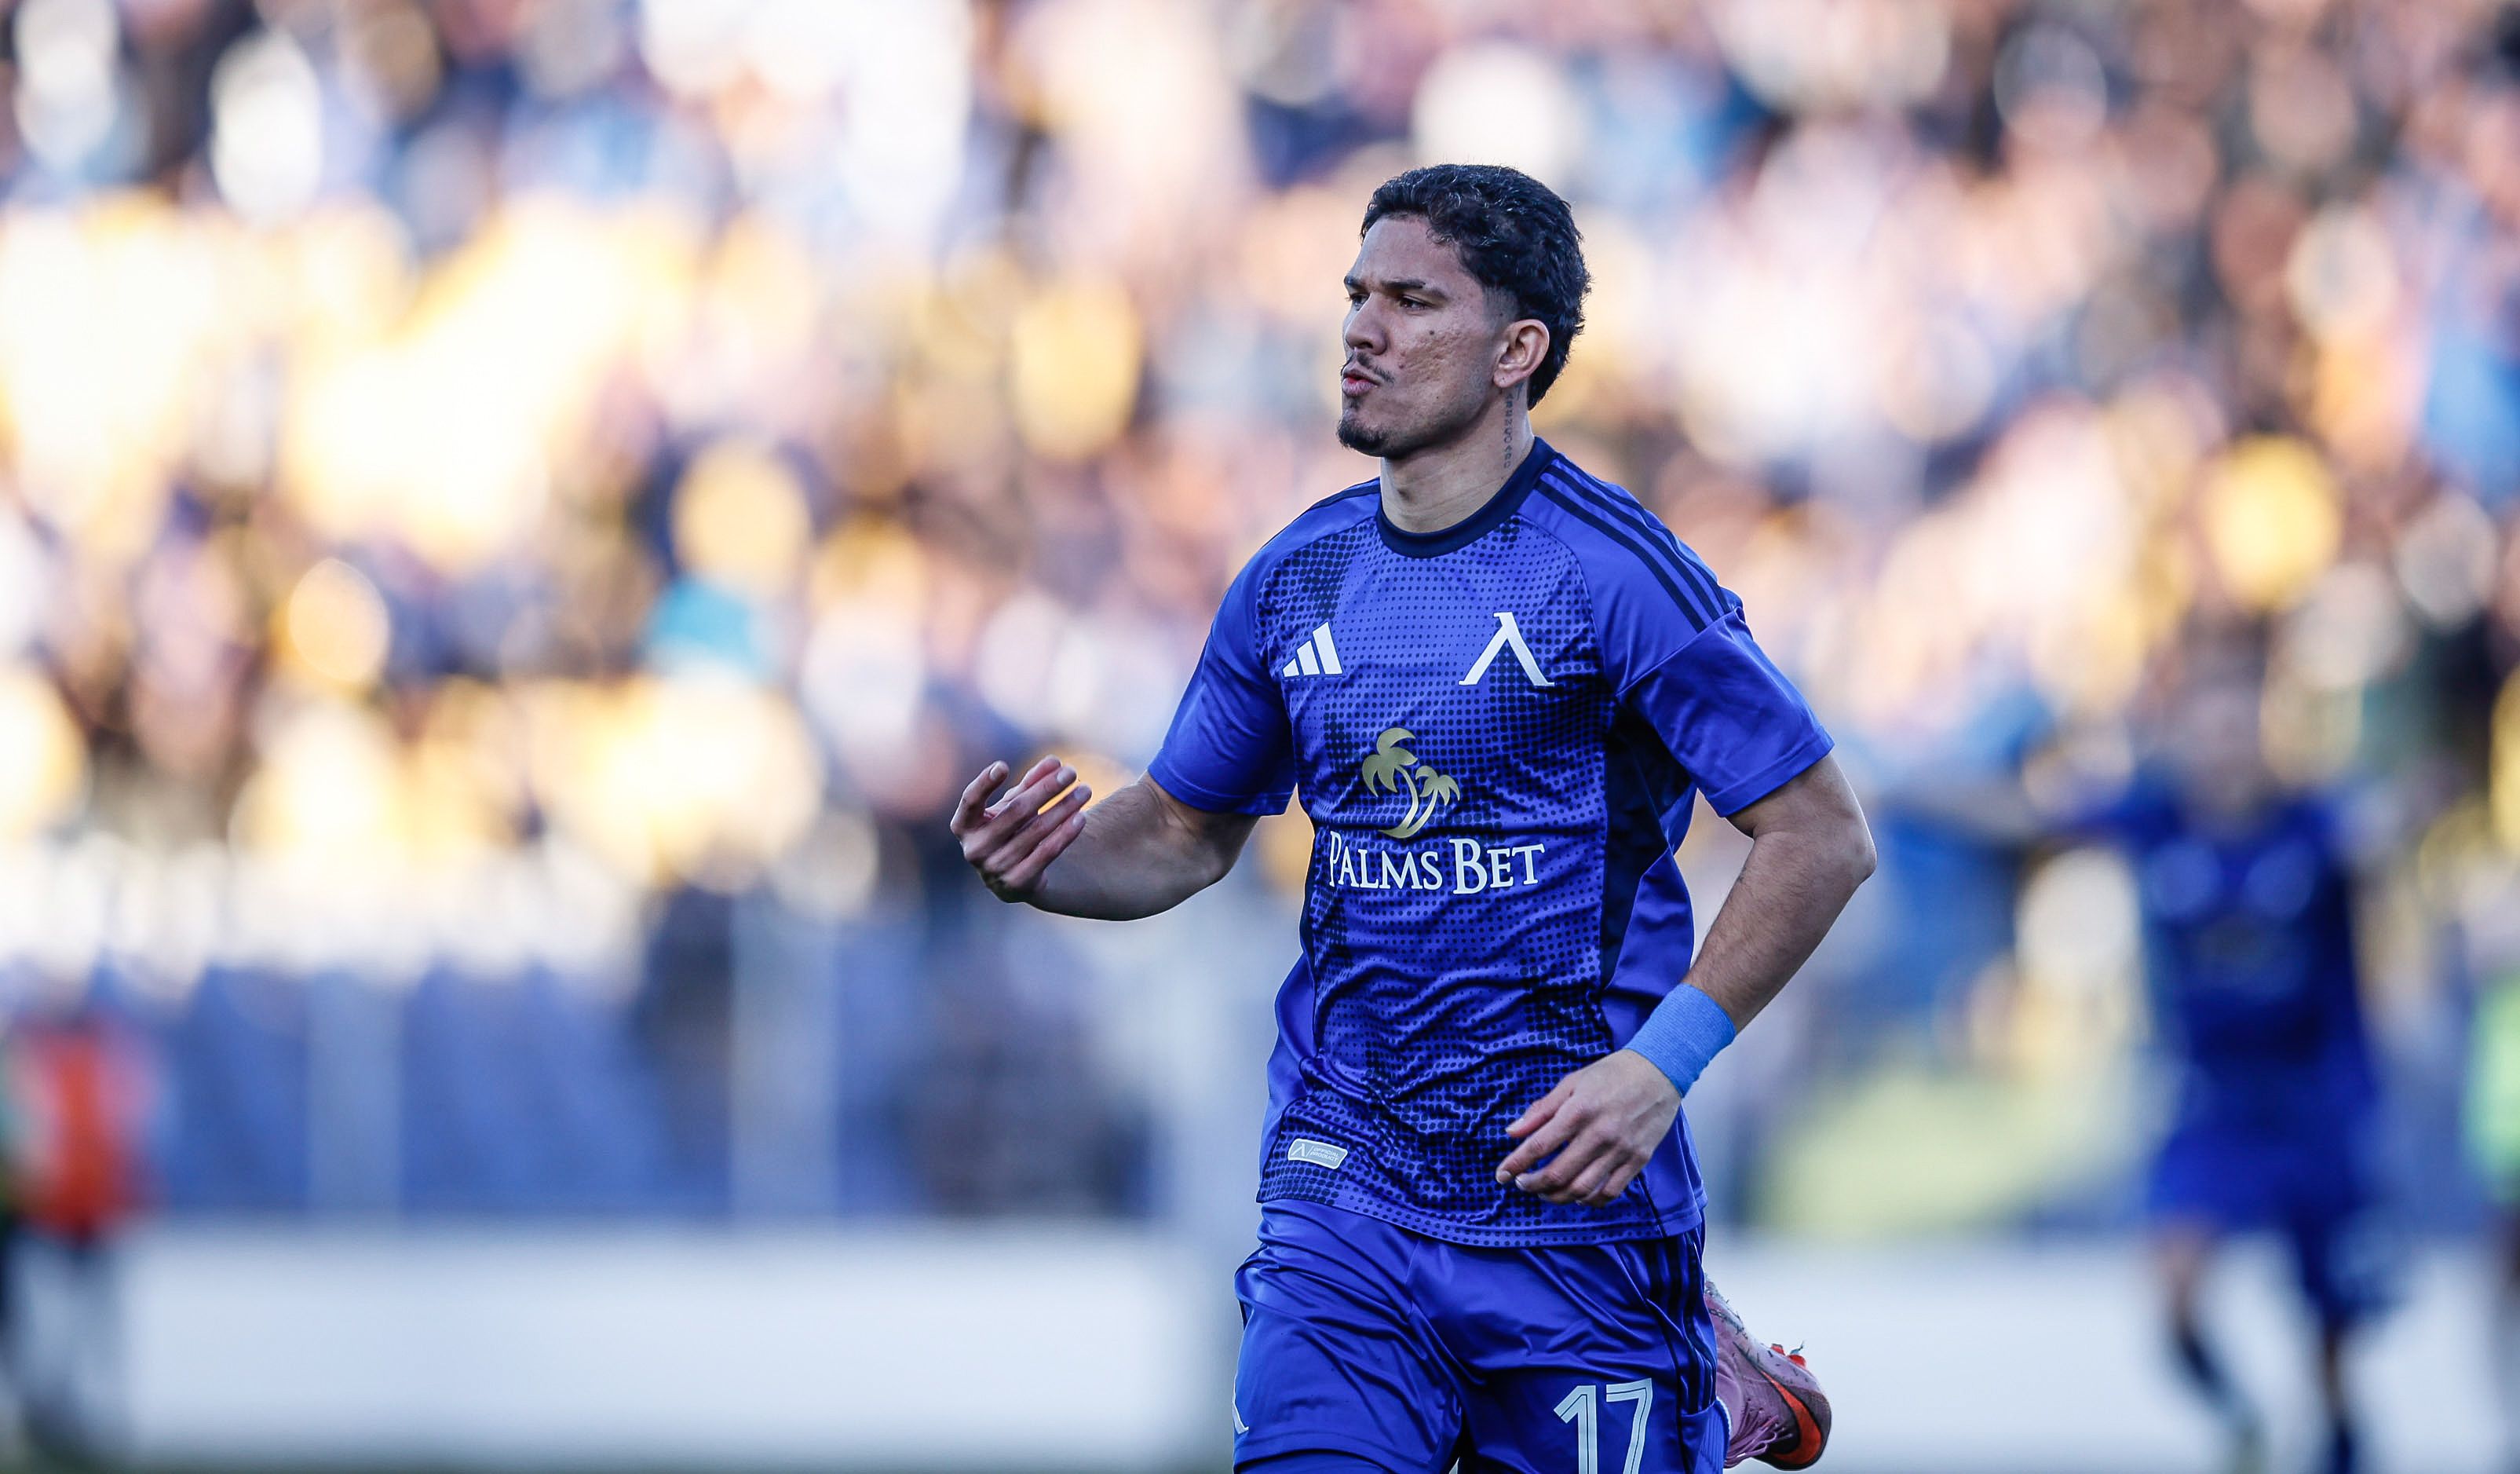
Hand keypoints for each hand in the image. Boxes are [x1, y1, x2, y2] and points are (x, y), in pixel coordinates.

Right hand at [950, 755, 1091, 901]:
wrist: (1013, 878)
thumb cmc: (1010, 830)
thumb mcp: (1014, 805)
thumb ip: (1030, 783)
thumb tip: (1055, 762)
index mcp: (964, 826)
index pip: (970, 801)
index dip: (984, 783)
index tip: (1003, 766)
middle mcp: (974, 848)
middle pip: (1015, 811)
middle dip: (1046, 789)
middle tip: (1071, 772)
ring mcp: (994, 868)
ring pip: (1036, 831)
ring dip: (1063, 808)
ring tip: (1084, 791)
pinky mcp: (1016, 883)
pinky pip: (1046, 853)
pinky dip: (1065, 833)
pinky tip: (1081, 817)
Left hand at [1494, 1050, 1680, 1207]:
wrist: (1659, 1071)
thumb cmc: (1611, 1074)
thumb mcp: (1572, 1083)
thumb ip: (1541, 1110)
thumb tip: (1512, 1133)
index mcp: (1579, 1111)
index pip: (1539, 1145)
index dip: (1516, 1164)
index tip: (1501, 1174)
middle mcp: (1600, 1134)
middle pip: (1558, 1174)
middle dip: (1532, 1185)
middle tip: (1521, 1184)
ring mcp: (1621, 1150)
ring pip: (1582, 1189)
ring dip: (1556, 1197)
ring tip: (1544, 1193)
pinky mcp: (1638, 1160)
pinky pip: (1611, 1192)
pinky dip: (1589, 1201)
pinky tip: (1577, 1196)